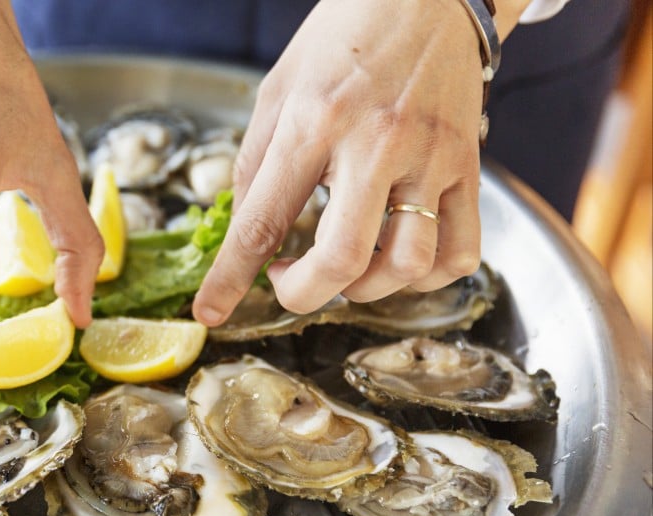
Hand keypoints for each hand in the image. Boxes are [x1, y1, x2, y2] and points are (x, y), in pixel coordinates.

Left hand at [193, 0, 491, 324]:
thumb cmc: (344, 38)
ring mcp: (429, 157)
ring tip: (346, 268)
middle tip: (287, 285)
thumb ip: (255, 163)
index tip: (211, 312)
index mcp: (313, 122)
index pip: (262, 222)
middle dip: (302, 295)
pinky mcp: (469, 165)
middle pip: (341, 259)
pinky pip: (460, 251)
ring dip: (366, 289)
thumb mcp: (278, 90)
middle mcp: (375, 143)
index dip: (230, 280)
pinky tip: (399, 259)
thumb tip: (242, 231)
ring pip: (408, 264)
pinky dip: (427, 277)